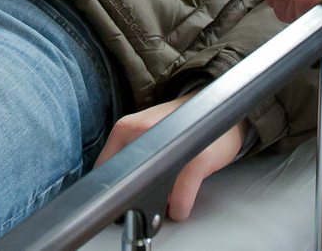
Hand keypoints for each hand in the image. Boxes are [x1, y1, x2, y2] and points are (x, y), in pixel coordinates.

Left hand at [94, 94, 243, 221]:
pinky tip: (180, 204)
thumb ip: (124, 154)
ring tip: (168, 195)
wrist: (217, 110)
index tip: (119, 200)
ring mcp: (172, 147)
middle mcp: (145, 132)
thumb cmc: (178, 128)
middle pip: (126, 183)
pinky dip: (178, 209)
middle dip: (136, 199)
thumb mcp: (143, 133)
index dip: (110, 189)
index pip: (104, 168)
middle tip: (147, 201)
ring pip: (153, 195)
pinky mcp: (196, 162)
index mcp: (127, 127)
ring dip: (159, 204)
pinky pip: (178, 201)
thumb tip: (109, 191)